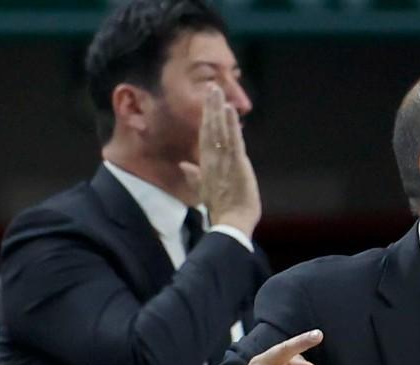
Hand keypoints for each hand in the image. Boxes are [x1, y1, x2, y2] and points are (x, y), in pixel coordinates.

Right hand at [179, 84, 260, 237]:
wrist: (230, 223)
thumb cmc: (221, 208)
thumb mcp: (203, 190)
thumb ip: (193, 175)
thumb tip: (183, 165)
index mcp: (206, 164)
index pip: (204, 136)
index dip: (205, 117)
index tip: (206, 101)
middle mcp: (212, 159)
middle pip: (209, 128)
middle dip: (209, 107)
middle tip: (211, 87)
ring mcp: (223, 160)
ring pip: (219, 130)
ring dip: (218, 109)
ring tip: (217, 91)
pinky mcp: (236, 164)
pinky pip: (232, 140)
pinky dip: (230, 124)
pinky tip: (228, 109)